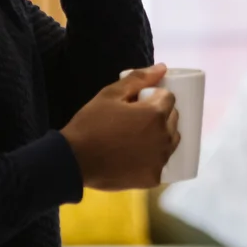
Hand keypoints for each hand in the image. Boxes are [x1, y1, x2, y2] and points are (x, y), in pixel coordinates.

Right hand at [59, 66, 180, 190]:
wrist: (74, 160)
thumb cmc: (91, 124)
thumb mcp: (110, 94)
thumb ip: (138, 79)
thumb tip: (163, 68)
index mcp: (156, 114)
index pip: (169, 98)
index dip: (155, 97)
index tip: (140, 102)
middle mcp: (164, 137)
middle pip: (173, 120)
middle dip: (161, 115)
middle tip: (137, 119)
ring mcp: (160, 159)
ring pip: (171, 142)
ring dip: (161, 136)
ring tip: (138, 138)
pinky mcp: (153, 177)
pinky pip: (160, 163)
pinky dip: (153, 158)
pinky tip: (136, 157)